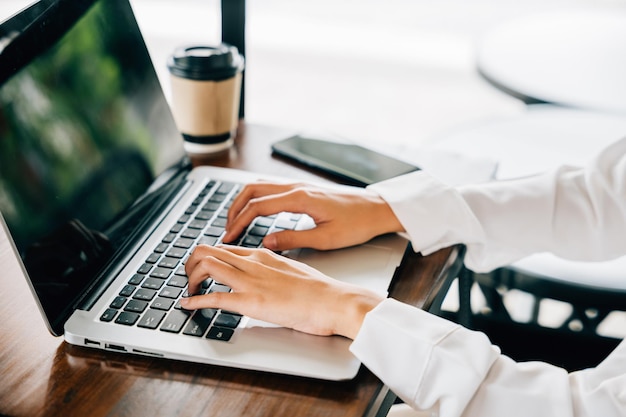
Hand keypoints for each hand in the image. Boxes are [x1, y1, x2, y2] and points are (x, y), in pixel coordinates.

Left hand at [181, 245, 382, 338]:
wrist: (334, 301)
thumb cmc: (319, 290)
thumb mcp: (292, 270)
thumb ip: (274, 269)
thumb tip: (265, 276)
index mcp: (263, 254)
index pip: (225, 248)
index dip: (207, 257)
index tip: (202, 269)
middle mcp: (253, 263)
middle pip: (208, 251)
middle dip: (191, 263)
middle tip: (189, 277)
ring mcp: (251, 281)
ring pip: (206, 266)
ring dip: (190, 277)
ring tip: (188, 289)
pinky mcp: (251, 302)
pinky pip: (214, 298)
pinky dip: (195, 301)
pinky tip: (187, 305)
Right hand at [222, 182, 403, 250]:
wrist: (377, 208)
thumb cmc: (357, 223)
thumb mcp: (325, 239)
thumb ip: (293, 239)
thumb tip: (265, 242)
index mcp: (299, 198)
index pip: (257, 207)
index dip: (238, 223)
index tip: (228, 238)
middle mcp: (296, 187)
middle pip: (252, 191)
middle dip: (234, 209)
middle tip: (225, 230)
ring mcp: (299, 185)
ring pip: (260, 186)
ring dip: (243, 202)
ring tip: (235, 221)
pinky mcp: (303, 188)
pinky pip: (271, 188)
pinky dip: (256, 199)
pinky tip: (255, 212)